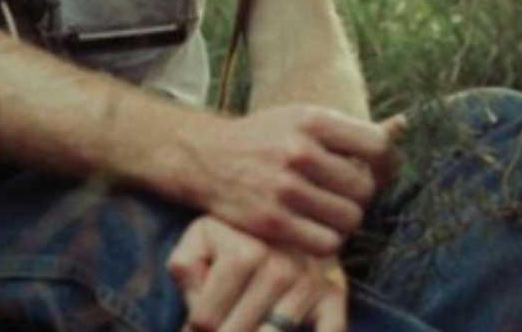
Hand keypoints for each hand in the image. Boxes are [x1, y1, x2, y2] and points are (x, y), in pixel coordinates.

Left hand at [168, 214, 349, 331]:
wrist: (288, 202)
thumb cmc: (234, 230)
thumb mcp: (200, 238)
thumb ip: (186, 269)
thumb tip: (199, 315)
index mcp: (244, 255)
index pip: (206, 321)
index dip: (192, 328)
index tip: (196, 323)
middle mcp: (282, 269)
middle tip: (223, 320)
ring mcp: (311, 284)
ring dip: (258, 330)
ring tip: (248, 319)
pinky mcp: (335, 293)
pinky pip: (332, 331)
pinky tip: (291, 327)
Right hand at [189, 106, 399, 255]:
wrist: (208, 158)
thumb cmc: (266, 138)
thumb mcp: (304, 119)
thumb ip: (352, 130)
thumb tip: (404, 125)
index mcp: (312, 120)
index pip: (377, 146)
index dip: (387, 165)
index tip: (379, 172)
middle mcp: (299, 151)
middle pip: (365, 189)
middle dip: (359, 195)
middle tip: (343, 194)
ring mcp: (285, 188)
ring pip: (349, 219)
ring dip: (344, 220)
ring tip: (329, 212)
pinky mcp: (272, 222)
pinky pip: (326, 243)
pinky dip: (327, 240)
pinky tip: (316, 228)